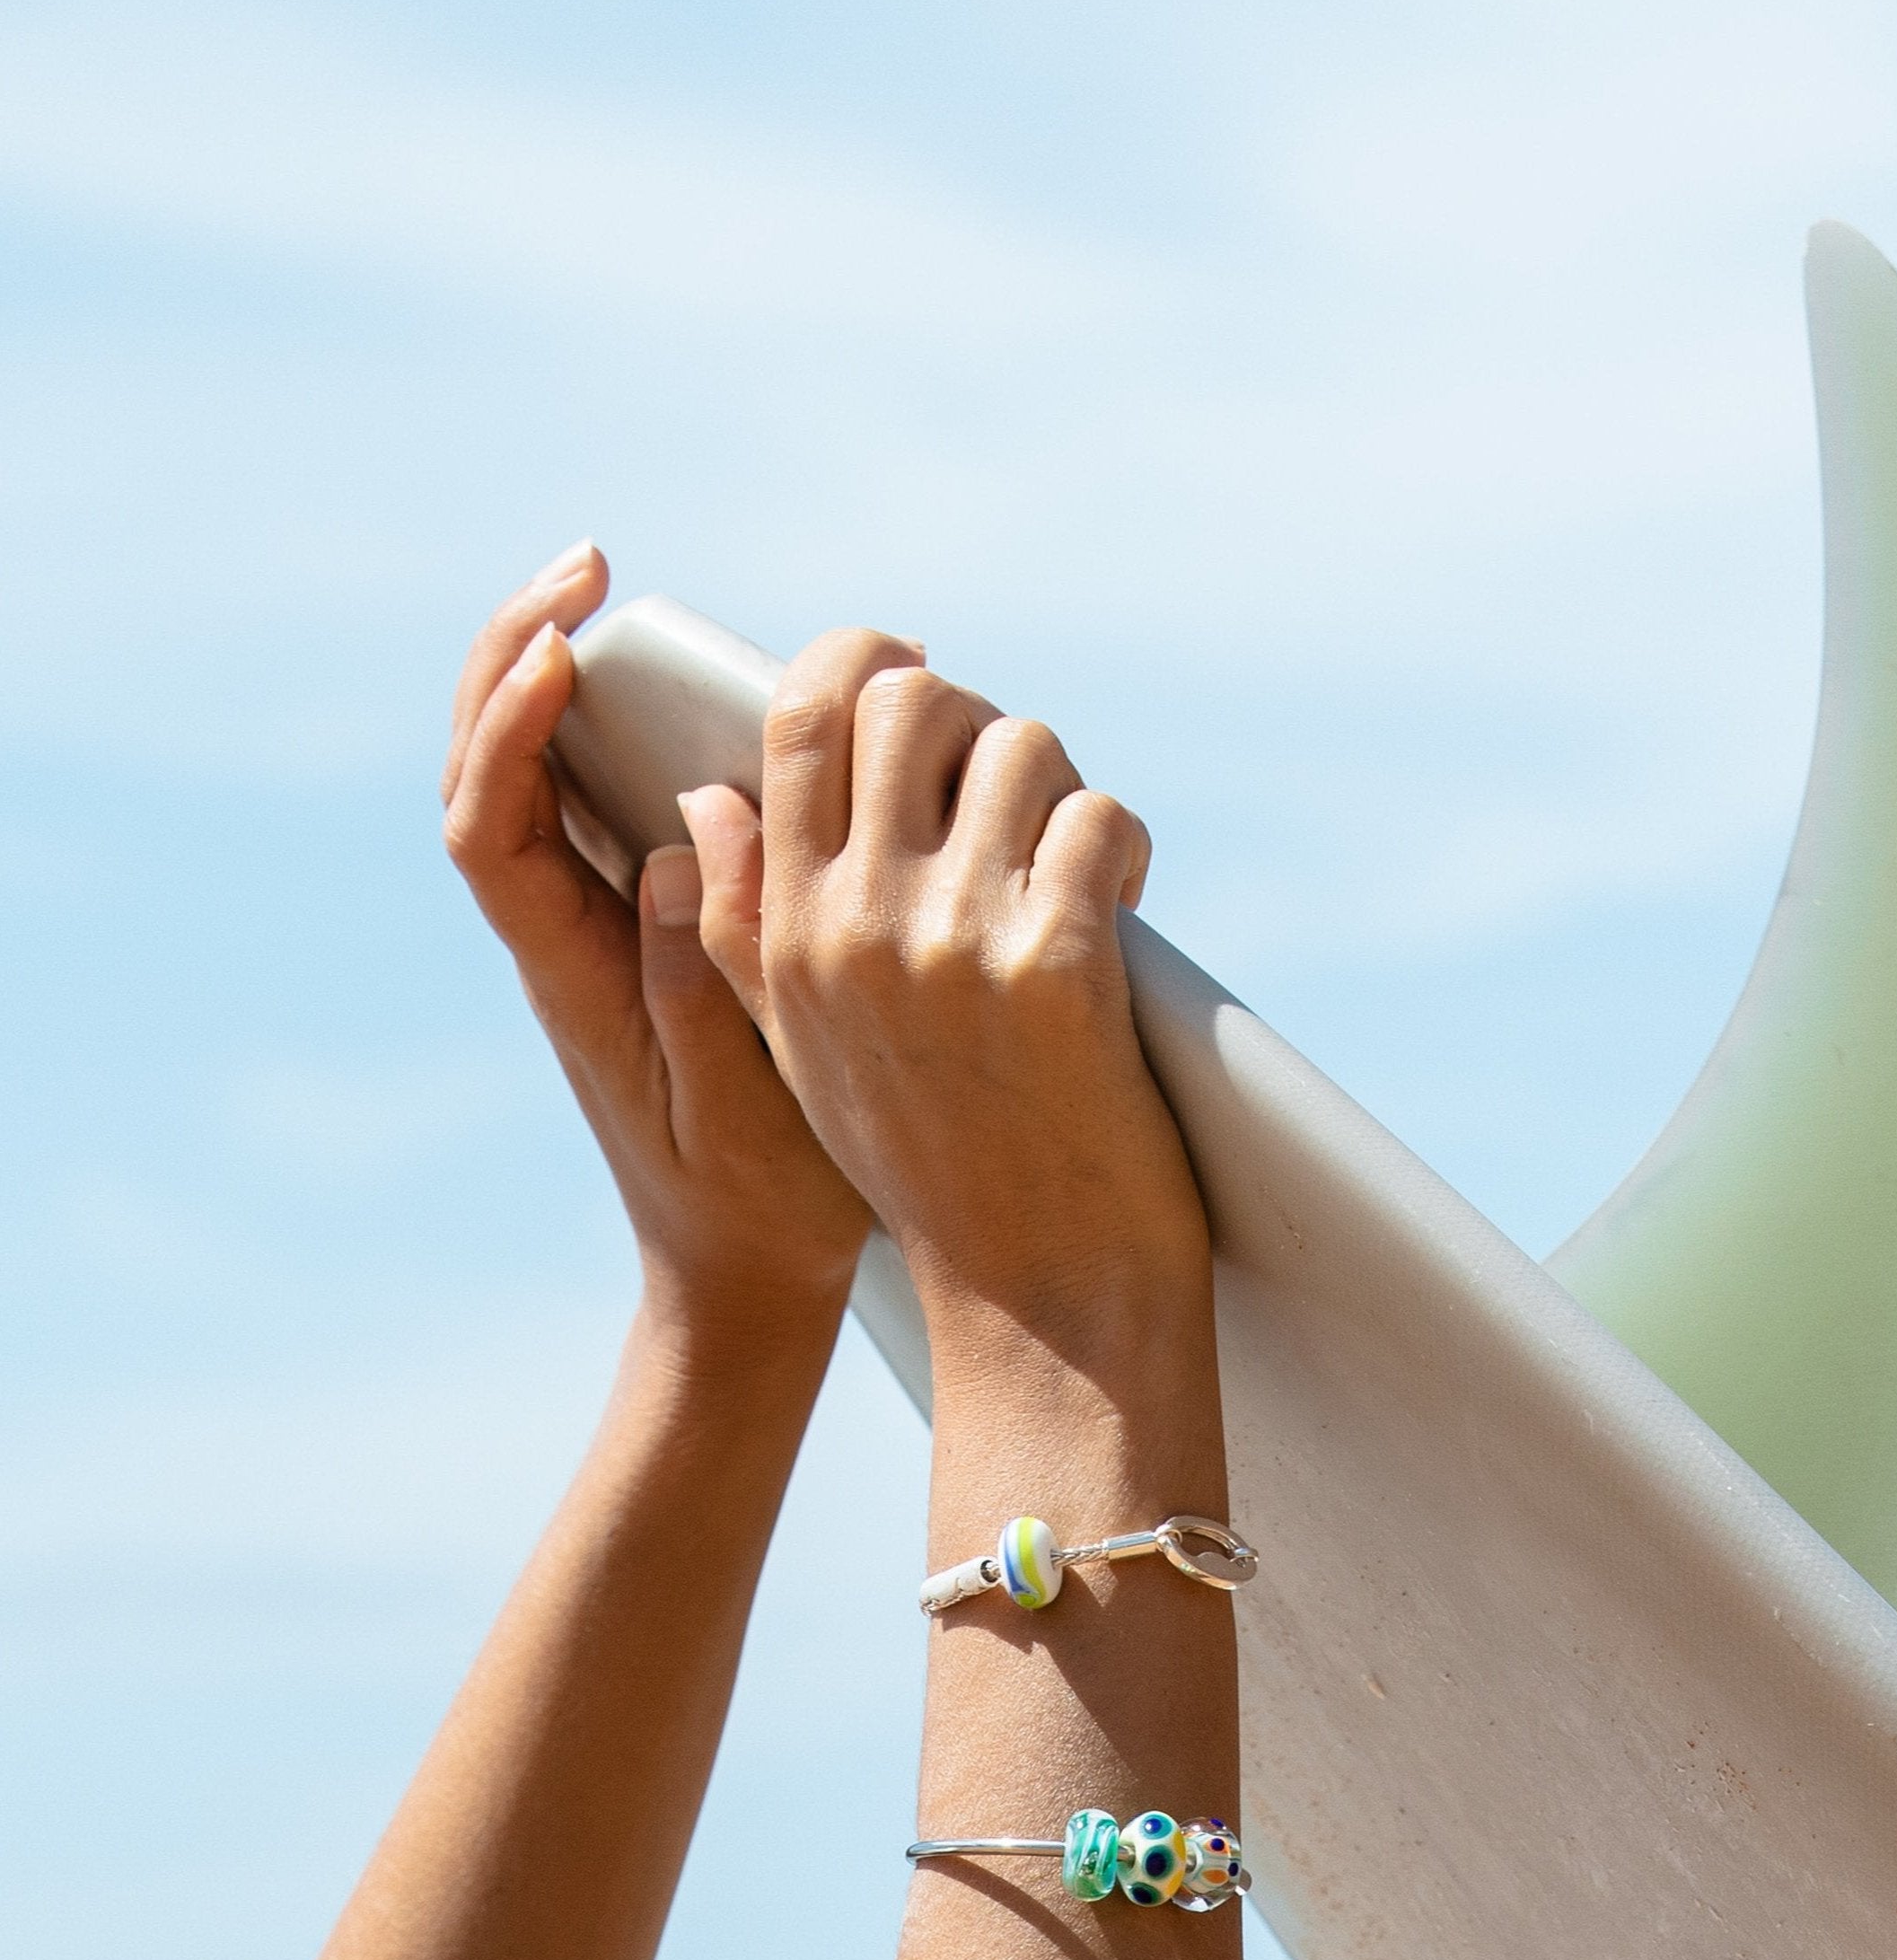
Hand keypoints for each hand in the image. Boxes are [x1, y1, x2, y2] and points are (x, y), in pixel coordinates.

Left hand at [441, 548, 872, 1372]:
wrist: (745, 1274)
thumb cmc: (752, 1205)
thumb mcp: (736, 1108)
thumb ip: (698, 980)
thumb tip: (673, 840)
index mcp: (566, 977)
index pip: (489, 828)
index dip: (504, 729)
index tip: (562, 651)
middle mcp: (565, 936)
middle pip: (486, 773)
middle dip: (514, 655)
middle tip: (587, 566)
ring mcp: (600, 926)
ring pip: (537, 777)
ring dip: (555, 672)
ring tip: (609, 590)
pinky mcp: (647, 926)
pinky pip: (608, 805)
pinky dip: (625, 727)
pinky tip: (683, 686)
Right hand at [682, 631, 1210, 1380]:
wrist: (1042, 1300)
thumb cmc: (934, 1168)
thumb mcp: (806, 1051)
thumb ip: (747, 924)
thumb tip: (708, 795)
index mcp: (785, 933)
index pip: (800, 717)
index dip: (863, 659)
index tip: (919, 672)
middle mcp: (854, 926)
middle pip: (912, 700)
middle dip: (980, 720)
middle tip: (1018, 788)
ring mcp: (953, 945)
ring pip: (1023, 747)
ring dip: (1065, 790)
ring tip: (1074, 863)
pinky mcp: (1057, 968)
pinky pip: (1099, 819)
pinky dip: (1125, 848)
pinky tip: (1123, 907)